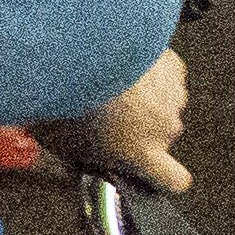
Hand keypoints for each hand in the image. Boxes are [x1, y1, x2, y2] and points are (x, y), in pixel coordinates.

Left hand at [30, 47, 189, 194]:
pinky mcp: (174, 67)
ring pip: (163, 105)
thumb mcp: (59, 144)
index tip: (149, 169)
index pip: (174, 180)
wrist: (83, 53)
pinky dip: (148, 72)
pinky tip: (120, 64)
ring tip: (109, 85)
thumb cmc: (67, 101)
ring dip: (143, 99)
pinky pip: (164, 76)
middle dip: (138, 128)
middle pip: (160, 136)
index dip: (164, 176)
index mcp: (142, 154)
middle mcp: (165, 130)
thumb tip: (74, 164)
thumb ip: (78, 158)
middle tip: (106, 113)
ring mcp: (173, 97)